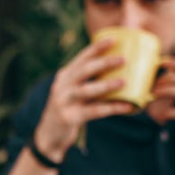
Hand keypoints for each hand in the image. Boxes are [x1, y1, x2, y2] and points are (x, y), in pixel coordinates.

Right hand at [34, 38, 135, 158]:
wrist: (48, 135)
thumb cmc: (68, 110)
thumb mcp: (71, 92)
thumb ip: (87, 82)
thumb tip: (120, 74)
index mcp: (65, 76)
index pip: (81, 58)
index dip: (97, 48)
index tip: (114, 40)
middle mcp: (62, 86)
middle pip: (83, 70)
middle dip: (103, 63)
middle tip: (123, 59)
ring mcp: (64, 101)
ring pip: (87, 90)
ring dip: (106, 85)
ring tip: (124, 82)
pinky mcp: (69, 117)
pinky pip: (93, 111)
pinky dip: (111, 108)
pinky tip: (126, 107)